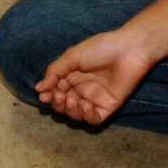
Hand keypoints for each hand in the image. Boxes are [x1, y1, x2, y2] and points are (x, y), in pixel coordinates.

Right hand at [35, 28, 157, 124]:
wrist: (128, 50)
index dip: (48, 95)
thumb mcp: (72, 57)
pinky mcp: (108, 106)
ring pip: (76, 114)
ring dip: (70, 111)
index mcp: (72, 75)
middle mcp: (82, 88)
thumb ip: (54, 73)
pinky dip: (86, 116)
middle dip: (58, 103)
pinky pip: (94, 119)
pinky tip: (85, 106)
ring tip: (72, 100)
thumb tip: (38, 88)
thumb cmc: (100, 48)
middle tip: (59, 96)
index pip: (55, 90)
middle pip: (64, 104)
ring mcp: (95, 98)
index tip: (44, 95)